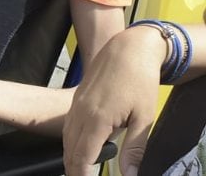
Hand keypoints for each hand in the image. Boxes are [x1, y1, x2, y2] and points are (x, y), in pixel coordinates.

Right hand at [62, 27, 167, 175]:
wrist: (129, 48)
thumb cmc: (139, 80)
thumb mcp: (144, 118)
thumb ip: (134, 148)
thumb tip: (128, 173)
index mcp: (98, 119)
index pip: (82, 155)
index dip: (80, 174)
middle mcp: (82, 111)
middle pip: (70, 148)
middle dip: (72, 168)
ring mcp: (77, 103)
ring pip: (66, 136)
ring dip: (70, 155)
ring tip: (77, 169)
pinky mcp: (78, 97)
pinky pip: (69, 124)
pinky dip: (71, 140)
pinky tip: (79, 145)